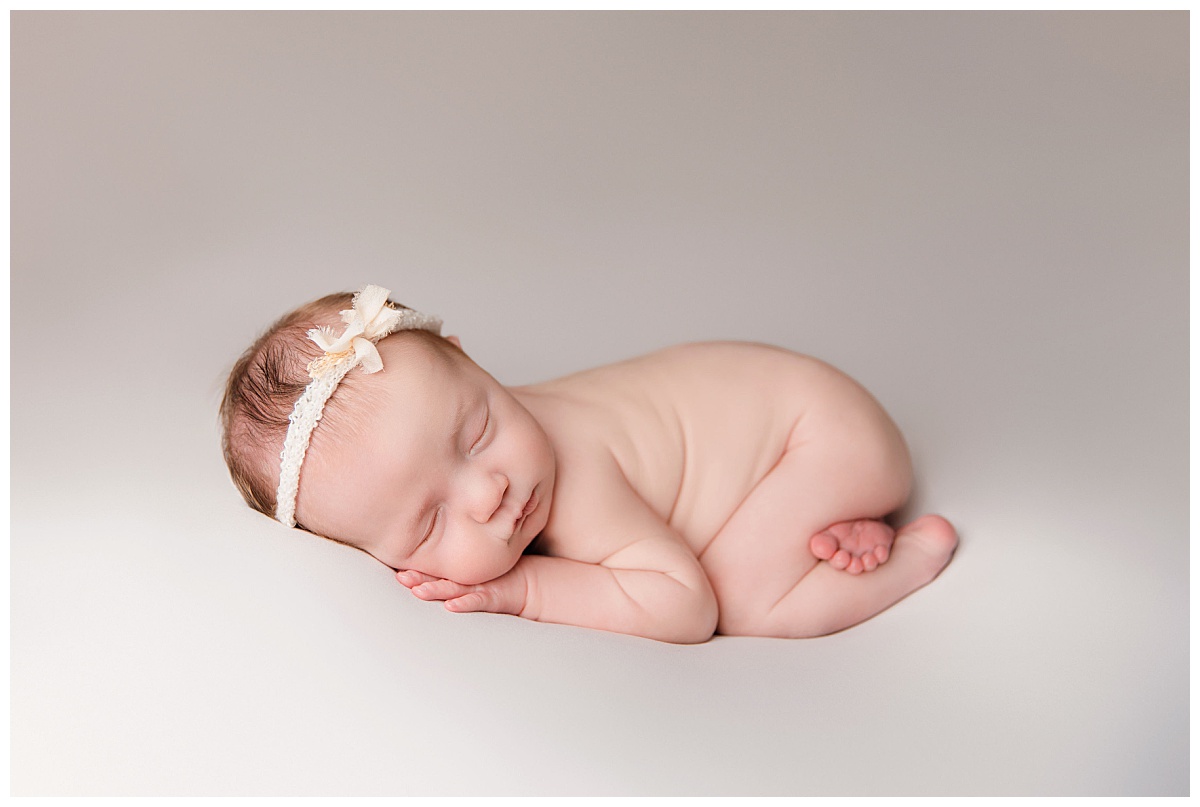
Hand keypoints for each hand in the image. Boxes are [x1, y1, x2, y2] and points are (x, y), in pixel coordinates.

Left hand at [395, 565, 527, 615]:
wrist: (530, 585)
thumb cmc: (499, 581)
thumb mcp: (474, 579)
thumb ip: (453, 577)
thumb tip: (424, 578)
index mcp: (460, 575)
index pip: (433, 571)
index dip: (416, 571)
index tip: (396, 569)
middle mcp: (467, 579)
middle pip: (439, 578)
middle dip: (419, 577)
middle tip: (401, 577)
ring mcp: (480, 587)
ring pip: (453, 588)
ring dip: (435, 589)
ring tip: (417, 591)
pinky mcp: (493, 597)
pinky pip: (476, 601)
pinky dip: (464, 604)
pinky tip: (450, 606)